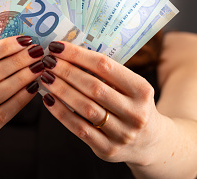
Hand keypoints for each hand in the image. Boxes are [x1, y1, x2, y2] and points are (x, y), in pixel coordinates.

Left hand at [39, 41, 163, 165]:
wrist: (151, 143)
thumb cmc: (133, 106)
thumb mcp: (133, 88)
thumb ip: (109, 74)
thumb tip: (69, 54)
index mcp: (142, 90)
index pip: (105, 66)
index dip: (78, 55)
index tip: (58, 47)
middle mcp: (135, 113)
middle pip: (93, 87)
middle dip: (66, 71)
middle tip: (47, 61)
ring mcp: (122, 133)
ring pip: (84, 108)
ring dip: (61, 90)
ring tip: (45, 77)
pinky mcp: (108, 149)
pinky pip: (79, 128)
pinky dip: (61, 113)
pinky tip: (48, 99)